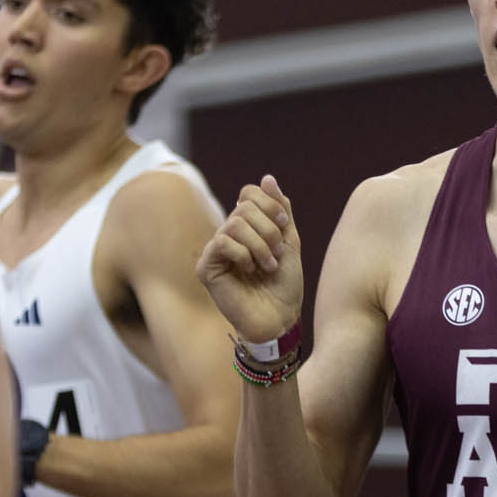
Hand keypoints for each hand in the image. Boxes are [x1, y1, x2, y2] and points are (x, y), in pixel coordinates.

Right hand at [195, 175, 303, 342]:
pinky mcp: (206, 267)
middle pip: (244, 206)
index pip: (249, 193)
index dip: (269, 203)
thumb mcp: (289, 241)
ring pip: (235, 223)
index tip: (285, 226)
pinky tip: (249, 271)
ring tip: (268, 265)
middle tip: (277, 254)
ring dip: (260, 244)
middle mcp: (228, 235)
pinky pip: (222, 242)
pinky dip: (243, 254)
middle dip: (269, 229)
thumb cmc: (285, 285)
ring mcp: (215, 251)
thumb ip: (280, 211)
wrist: (280, 318)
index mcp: (247, 227)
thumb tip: (267, 178)